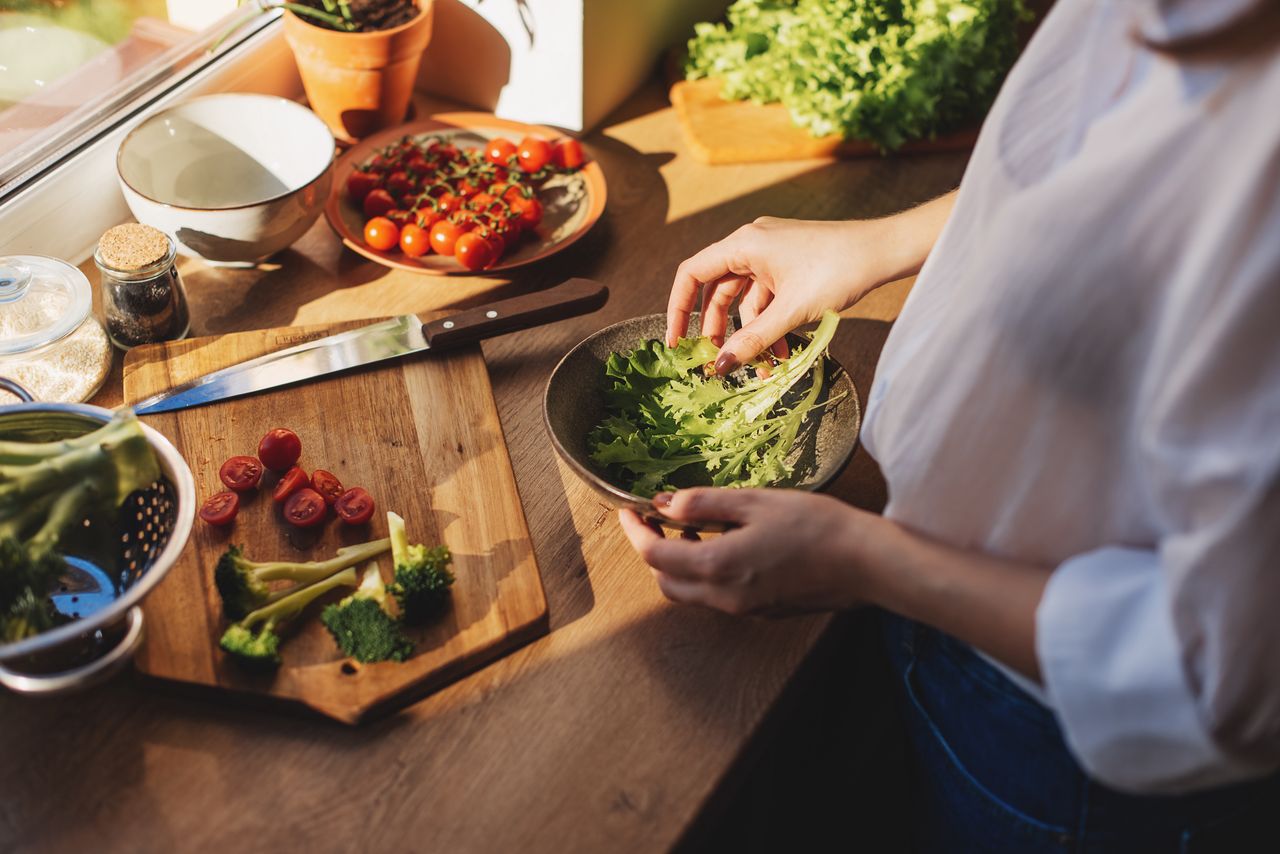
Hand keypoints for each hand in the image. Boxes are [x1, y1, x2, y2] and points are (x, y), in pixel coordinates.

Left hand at [618, 487, 868, 615]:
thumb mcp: (756, 502)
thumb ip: (705, 503)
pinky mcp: (762, 611)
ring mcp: (744, 609)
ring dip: (680, 566)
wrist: (866, 563)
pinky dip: (707, 574)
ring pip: (691, 594)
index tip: (630, 511)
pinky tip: (725, 546)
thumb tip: (665, 504)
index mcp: (718, 567)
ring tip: (693, 530)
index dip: (635, 532)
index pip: (654, 556)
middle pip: (666, 583)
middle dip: (654, 552)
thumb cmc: (817, 526)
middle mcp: (724, 597)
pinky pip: (718, 598)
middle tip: (658, 520)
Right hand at [666, 218, 890, 372]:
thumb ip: (753, 340)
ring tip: (765, 367)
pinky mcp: (790, 264)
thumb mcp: (791, 311)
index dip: (678, 309)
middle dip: (718, 330)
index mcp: (744, 244)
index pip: (692, 274)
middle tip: (720, 363)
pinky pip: (769, 297)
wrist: (885, 250)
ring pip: (746, 299)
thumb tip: (721, 366)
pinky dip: (772, 323)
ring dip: (752, 333)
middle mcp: (753, 244)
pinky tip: (785, 350)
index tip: (678, 342)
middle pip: (718, 291)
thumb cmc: (839, 270)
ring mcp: (773, 254)